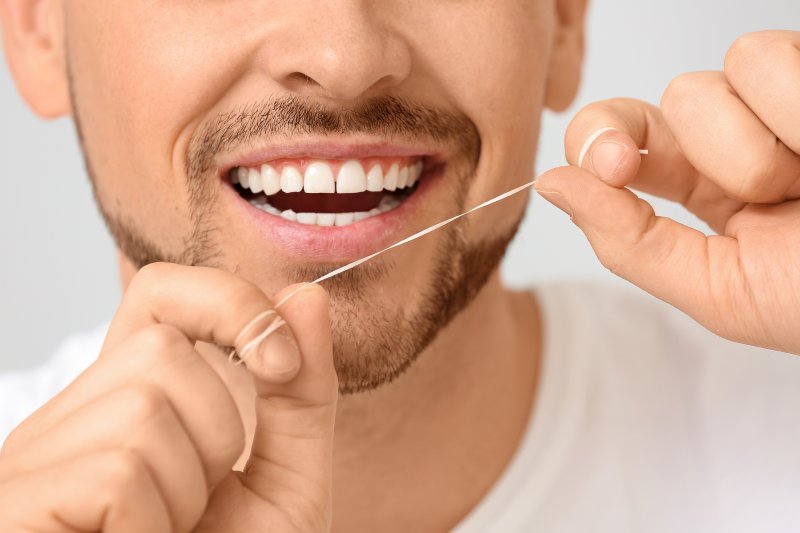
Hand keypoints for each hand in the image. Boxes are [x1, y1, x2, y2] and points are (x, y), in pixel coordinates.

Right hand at [0, 263, 337, 531]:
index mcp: (137, 397)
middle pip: (162, 352)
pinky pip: (116, 471)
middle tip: (194, 505)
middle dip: (216, 436)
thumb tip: (308, 296)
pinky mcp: (17, 500)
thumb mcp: (287, 480)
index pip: (165, 292)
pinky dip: (151, 524)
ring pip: (143, 408)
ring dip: (185, 490)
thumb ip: (302, 394)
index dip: (227, 302)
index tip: (279, 362)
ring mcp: (34, 458)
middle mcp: (75, 415)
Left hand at [536, 30, 799, 354]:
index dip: (603, 141)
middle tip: (760, 191)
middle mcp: (746, 136)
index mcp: (708, 189)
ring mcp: (791, 102)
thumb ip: (629, 243)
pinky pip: (772, 58)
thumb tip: (549, 185)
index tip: (614, 167)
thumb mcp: (721, 293)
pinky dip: (795, 113)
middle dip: (705, 149)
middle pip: (672, 98)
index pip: (624, 138)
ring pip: (724, 70)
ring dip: (761, 143)